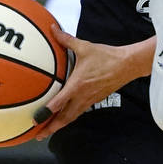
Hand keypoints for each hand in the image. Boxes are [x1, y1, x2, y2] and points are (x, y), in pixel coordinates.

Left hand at [32, 31, 147, 139]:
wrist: (127, 64)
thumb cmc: (107, 56)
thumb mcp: (85, 47)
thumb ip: (66, 40)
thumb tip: (53, 29)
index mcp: (77, 85)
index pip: (59, 103)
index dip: (46, 113)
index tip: (35, 119)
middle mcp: (82, 96)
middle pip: (64, 117)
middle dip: (51, 128)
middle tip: (38, 134)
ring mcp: (90, 99)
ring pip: (72, 117)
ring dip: (59, 125)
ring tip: (48, 132)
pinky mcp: (95, 99)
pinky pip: (79, 112)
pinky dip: (70, 118)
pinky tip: (65, 117)